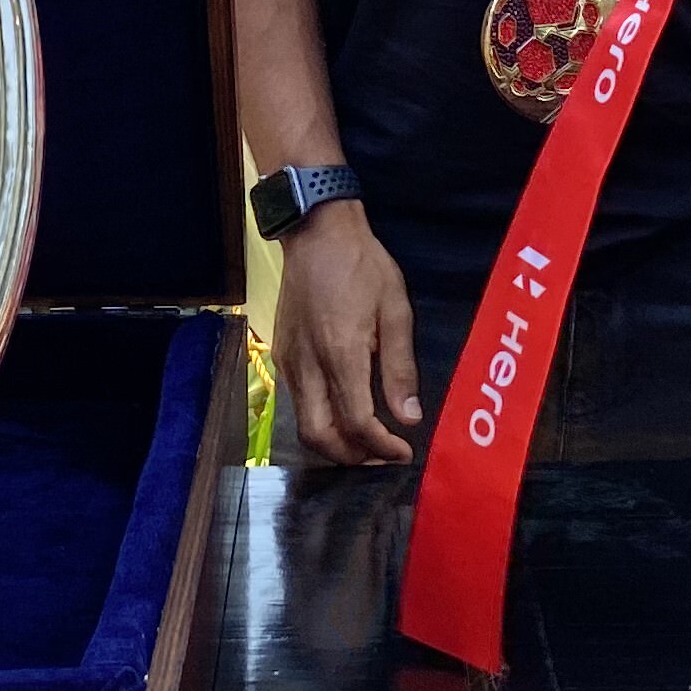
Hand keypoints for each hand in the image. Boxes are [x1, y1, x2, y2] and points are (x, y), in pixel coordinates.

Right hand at [275, 204, 422, 465]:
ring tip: (366, 442)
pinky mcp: (280, 355)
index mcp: (341, 353)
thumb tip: (409, 417)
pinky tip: (343, 413)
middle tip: (382, 457)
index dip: (381, 447)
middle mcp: (308, 365)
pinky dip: (321, 421)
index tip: (403, 452)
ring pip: (304, 425)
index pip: (357, 422)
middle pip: (320, 437)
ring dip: (335, 443)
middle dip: (352, 458)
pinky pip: (298, 404)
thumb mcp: (396, 310)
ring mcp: (289, 362)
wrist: (316, 233)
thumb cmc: (363, 266)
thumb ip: (400, 368)